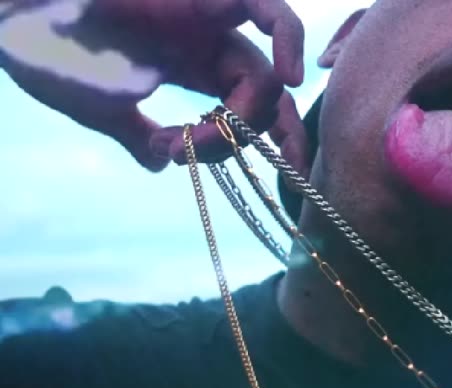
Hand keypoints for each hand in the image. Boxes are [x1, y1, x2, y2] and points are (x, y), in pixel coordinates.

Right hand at [0, 0, 306, 170]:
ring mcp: (208, 19)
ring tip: (218, 137)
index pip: (249, 108)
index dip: (275, 140)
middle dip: (262, 136)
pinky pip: (266, 10)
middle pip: (264, 96)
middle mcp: (208, 44)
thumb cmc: (50, 55)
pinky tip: (287, 76)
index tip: (292, 175)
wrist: (12, 17)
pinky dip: (287, 38)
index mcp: (191, 68)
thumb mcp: (104, 108)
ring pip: (265, 68)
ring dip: (254, 111)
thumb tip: (161, 165)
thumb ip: (137, 133)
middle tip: (241, 159)